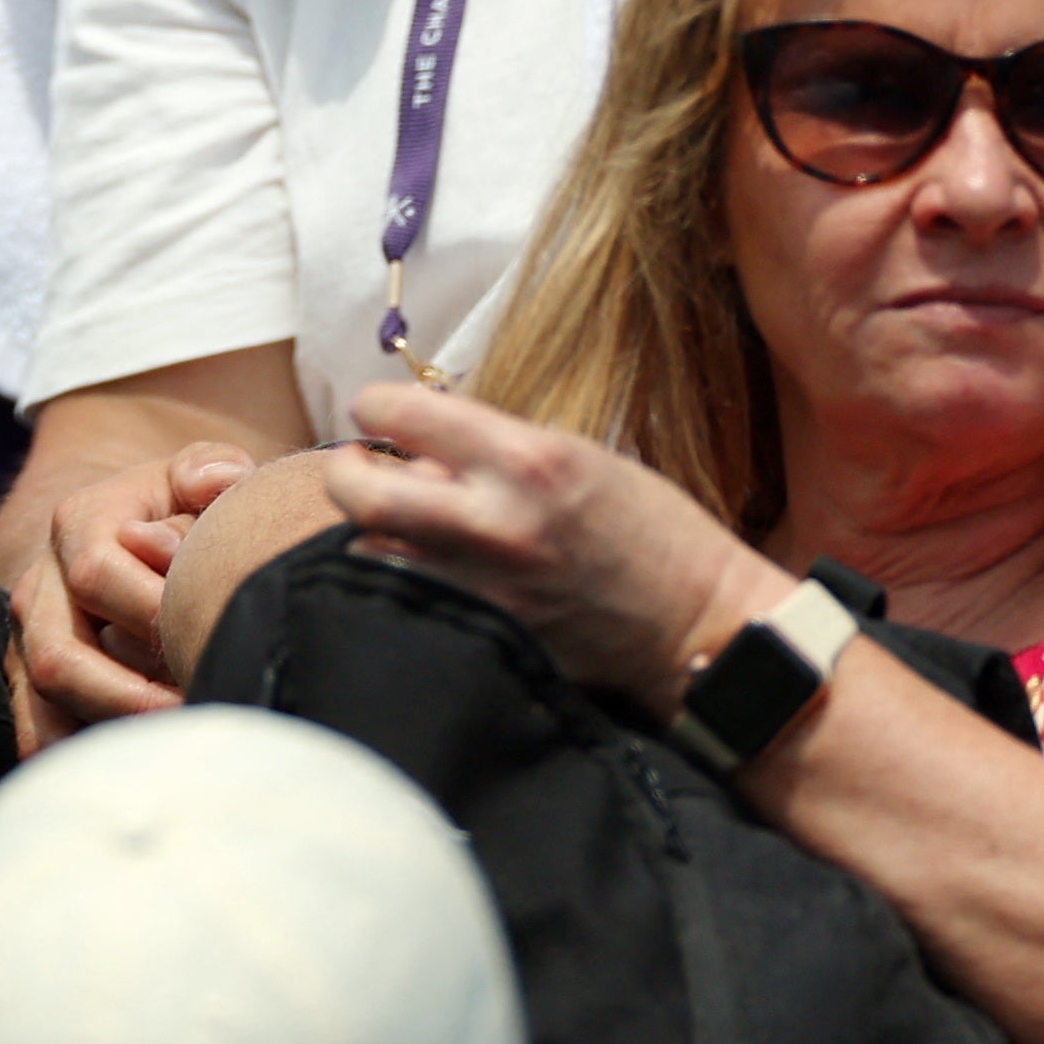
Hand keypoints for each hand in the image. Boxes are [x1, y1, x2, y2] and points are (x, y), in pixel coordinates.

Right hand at [7, 445, 251, 738]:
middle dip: (131, 698)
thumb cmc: (182, 511)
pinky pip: (38, 739)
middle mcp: (40, 587)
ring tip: (177, 749)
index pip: (97, 573)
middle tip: (197, 713)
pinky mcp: (33, 689)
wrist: (134, 537)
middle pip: (58, 657)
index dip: (152, 613)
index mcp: (78, 525)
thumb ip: (209, 469)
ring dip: (109, 736)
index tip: (208, 639)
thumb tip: (217, 485)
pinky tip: (139, 769)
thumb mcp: (195, 474)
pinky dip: (80, 761)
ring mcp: (29, 642)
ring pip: (43, 708)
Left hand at [335, 378, 771, 713]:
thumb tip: (420, 446)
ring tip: (399, 523)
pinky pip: (410, 601)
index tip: (376, 411)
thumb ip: (493, 449)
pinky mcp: (485, 637)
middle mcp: (492, 522)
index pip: (403, 414)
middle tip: (357, 467)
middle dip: (345, 471)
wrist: (697, 622)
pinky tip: (425, 569)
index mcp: (524, 460)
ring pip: (370, 553)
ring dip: (373, 532)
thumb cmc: (649, 529)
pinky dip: (404, 580)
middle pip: (359, 492)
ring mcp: (482, 588)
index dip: (375, 406)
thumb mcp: (578, 456)